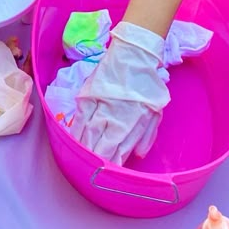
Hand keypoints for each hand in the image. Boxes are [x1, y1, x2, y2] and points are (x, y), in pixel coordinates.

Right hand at [70, 22, 169, 164]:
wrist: (134, 54)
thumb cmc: (148, 84)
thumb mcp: (155, 111)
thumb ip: (146, 135)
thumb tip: (138, 155)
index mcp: (130, 122)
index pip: (117, 150)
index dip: (111, 164)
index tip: (107, 174)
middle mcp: (112, 117)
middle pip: (98, 144)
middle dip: (94, 159)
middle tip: (89, 171)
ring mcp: (98, 106)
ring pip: (86, 132)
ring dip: (82, 147)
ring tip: (78, 158)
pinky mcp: (87, 95)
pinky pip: (79, 116)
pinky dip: (75, 129)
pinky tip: (73, 137)